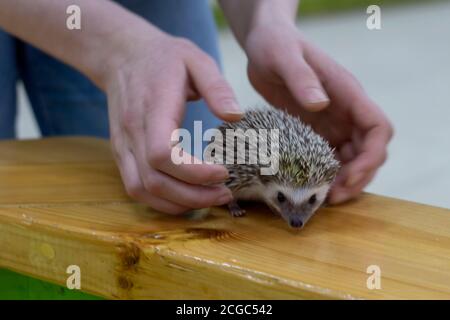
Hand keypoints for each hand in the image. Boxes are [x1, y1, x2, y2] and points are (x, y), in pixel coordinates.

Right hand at [103, 27, 242, 213]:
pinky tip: (186, 198)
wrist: (122, 55)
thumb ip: (217, 87)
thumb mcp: (196, 59)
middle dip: (193, 196)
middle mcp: (131, 132)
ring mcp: (123, 145)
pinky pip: (136, 188)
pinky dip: (161, 201)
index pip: (162, 154)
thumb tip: (236, 116)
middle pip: (155, 181)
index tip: (224, 172)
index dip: (193, 172)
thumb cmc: (163, 57)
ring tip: (210, 199)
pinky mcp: (121, 153)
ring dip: (177, 204)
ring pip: (142, 190)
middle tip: (225, 194)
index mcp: (152, 109)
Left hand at [244, 22, 392, 203]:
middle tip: (332, 198)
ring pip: (351, 157)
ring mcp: (331, 121)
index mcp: (346, 93)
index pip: (378, 128)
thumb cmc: (276, 45)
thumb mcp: (284, 57)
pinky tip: (309, 186)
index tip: (349, 176)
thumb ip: (302, 78)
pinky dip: (325, 174)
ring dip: (343, 180)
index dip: (371, 156)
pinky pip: (329, 156)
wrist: (265, 44)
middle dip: (357, 177)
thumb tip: (321, 105)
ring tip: (322, 199)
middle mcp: (345, 110)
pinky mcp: (315, 129)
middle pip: (369, 150)